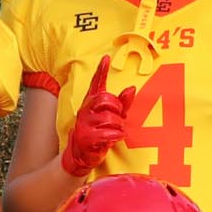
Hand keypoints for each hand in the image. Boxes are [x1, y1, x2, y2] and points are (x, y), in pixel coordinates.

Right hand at [58, 56, 127, 178]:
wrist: (79, 154)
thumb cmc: (98, 131)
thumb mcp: (111, 116)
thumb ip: (122, 103)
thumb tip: (132, 87)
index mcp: (91, 102)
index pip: (96, 83)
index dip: (101, 70)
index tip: (106, 57)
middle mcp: (86, 110)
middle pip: (108, 100)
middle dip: (118, 111)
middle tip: (116, 120)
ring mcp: (85, 123)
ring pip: (111, 118)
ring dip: (118, 127)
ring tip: (114, 132)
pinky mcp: (87, 137)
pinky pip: (109, 133)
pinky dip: (115, 137)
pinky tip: (113, 139)